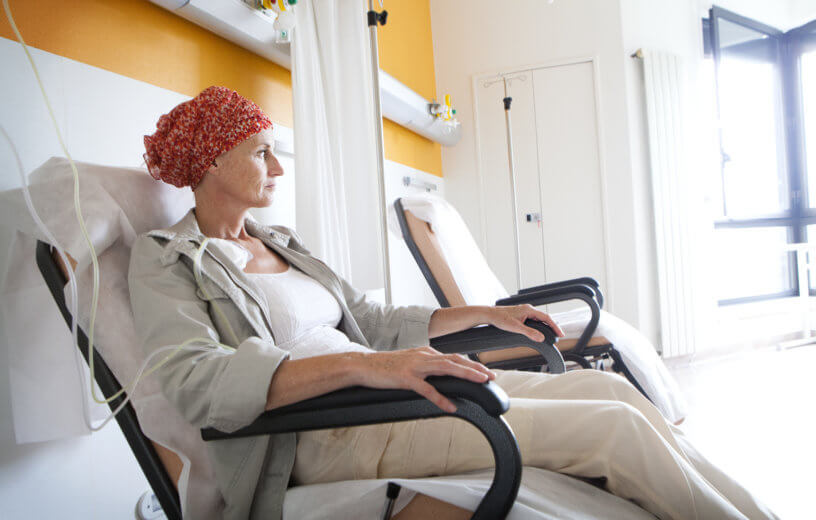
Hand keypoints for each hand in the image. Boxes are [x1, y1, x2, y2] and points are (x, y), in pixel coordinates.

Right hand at [352, 347, 495, 412]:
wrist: (363, 366)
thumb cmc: (385, 366)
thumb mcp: (410, 362)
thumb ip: (426, 366)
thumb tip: (442, 374)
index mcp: (425, 352)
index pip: (453, 357)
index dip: (471, 364)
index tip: (485, 371)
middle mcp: (423, 356)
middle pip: (455, 360)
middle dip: (475, 367)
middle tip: (491, 376)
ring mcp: (415, 366)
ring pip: (446, 368)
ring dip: (465, 374)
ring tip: (480, 381)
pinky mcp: (405, 378)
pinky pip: (427, 389)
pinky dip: (440, 398)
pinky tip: (450, 406)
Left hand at [486, 304, 563, 341]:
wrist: (490, 315)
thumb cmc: (500, 319)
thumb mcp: (516, 327)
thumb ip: (529, 333)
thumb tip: (541, 338)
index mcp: (529, 310)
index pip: (547, 317)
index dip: (555, 326)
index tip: (560, 334)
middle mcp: (528, 309)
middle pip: (544, 317)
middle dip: (552, 326)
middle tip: (558, 336)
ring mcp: (524, 311)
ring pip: (539, 318)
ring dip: (546, 326)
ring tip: (551, 334)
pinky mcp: (521, 314)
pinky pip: (534, 320)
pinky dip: (539, 325)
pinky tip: (539, 331)